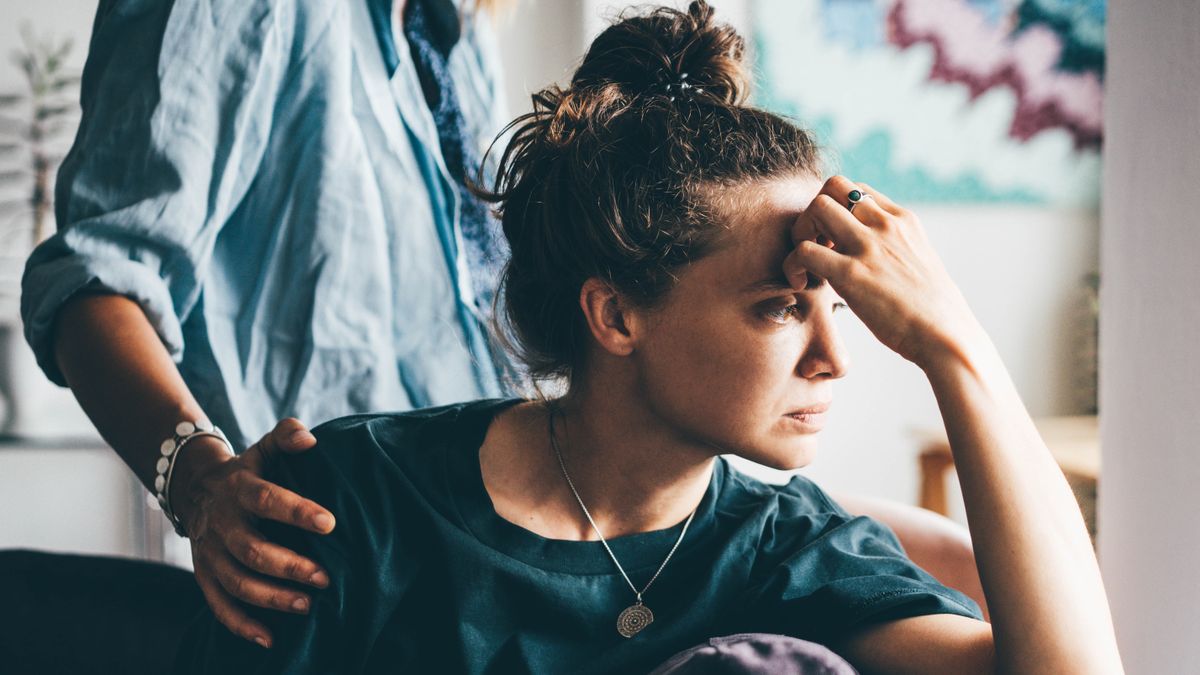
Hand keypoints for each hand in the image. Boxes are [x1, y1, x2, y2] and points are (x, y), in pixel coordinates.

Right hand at [170, 418, 335, 648]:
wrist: (198, 489)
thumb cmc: (249, 471)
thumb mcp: (264, 449)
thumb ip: (286, 436)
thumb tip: (308, 438)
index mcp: (239, 489)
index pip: (266, 499)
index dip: (296, 511)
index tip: (330, 522)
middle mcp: (221, 523)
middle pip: (251, 550)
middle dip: (289, 566)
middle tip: (325, 577)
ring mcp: (210, 553)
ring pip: (236, 582)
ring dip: (272, 598)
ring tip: (308, 606)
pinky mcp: (204, 575)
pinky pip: (218, 606)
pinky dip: (242, 625)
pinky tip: (271, 639)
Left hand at [783, 176, 984, 370]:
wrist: (947, 337)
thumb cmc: (934, 313)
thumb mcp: (921, 263)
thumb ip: (898, 251)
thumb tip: (884, 261)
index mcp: (903, 220)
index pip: (858, 189)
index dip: (838, 210)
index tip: (836, 241)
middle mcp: (885, 225)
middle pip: (834, 186)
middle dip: (815, 212)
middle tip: (815, 245)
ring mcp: (868, 247)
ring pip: (816, 207)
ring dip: (800, 231)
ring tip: (805, 263)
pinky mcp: (851, 274)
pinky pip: (804, 251)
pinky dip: (793, 265)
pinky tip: (801, 284)